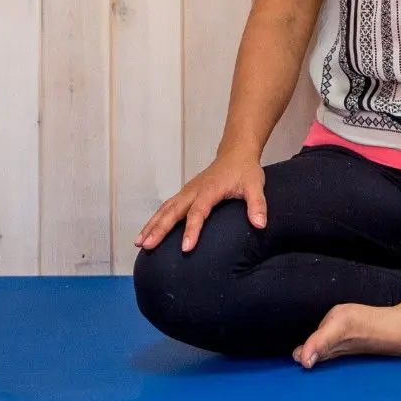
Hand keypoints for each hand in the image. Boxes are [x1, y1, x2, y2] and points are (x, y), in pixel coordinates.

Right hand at [134, 154, 266, 252]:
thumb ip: (258, 205)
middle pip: (173, 211)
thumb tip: (261, 225)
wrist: (235, 152)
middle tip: (147, 246)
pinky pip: (166, 208)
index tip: (185, 247)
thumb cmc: (245, 171)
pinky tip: (146, 233)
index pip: (198, 212)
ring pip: (165, 209)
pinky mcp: (184, 194)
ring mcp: (187, 191)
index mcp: (210, 190)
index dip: (192, 230)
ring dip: (152, 225)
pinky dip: (155, 220)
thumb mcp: (255, 186)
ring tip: (139, 243)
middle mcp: (194, 190)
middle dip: (159, 229)